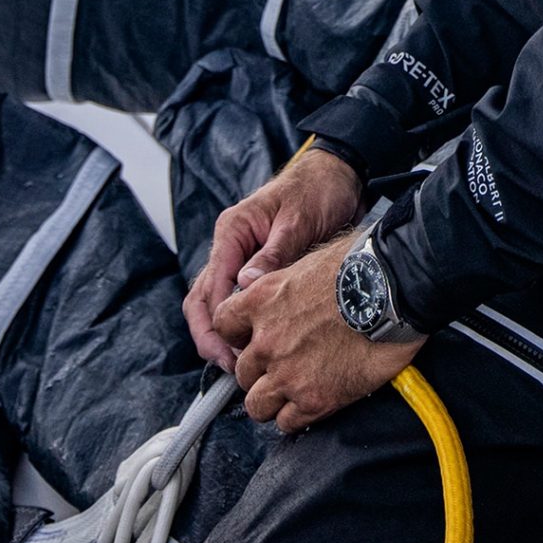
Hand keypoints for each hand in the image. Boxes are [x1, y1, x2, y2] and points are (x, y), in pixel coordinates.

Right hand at [184, 146, 363, 368]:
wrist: (339, 176)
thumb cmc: (318, 190)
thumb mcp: (298, 220)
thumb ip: (273, 253)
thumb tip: (246, 286)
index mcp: (233, 230)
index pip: (212, 284)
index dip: (218, 322)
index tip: (234, 349)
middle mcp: (231, 246)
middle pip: (203, 298)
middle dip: (210, 335)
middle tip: (231, 365)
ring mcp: (242, 258)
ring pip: (216, 302)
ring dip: (222, 333)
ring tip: (240, 363)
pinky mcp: (259, 268)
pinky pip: (239, 300)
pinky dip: (240, 324)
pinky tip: (255, 344)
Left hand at [215, 233, 424, 429]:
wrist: (396, 288)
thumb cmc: (362, 265)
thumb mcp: (310, 261)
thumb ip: (285, 283)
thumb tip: (285, 291)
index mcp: (262, 299)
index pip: (222, 325)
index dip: (238, 335)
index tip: (253, 338)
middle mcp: (267, 339)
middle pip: (241, 371)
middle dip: (260, 371)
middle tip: (286, 365)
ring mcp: (288, 373)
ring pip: (256, 405)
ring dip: (273, 399)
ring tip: (297, 390)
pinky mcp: (313, 400)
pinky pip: (287, 423)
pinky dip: (298, 416)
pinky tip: (316, 400)